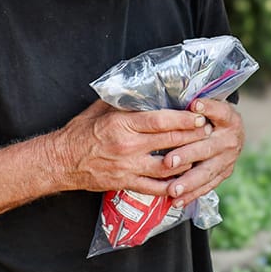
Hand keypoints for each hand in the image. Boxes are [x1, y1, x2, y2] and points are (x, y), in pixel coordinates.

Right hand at [54, 98, 243, 205]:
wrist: (61, 161)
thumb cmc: (82, 131)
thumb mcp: (101, 108)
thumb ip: (125, 99)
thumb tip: (146, 83)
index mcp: (122, 124)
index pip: (161, 121)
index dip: (184, 120)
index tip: (200, 116)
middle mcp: (127, 146)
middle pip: (169, 142)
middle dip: (193, 137)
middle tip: (209, 132)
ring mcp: (128, 167)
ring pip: (167, 167)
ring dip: (188, 161)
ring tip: (202, 154)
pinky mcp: (126, 183)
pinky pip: (155, 188)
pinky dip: (173, 186)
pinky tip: (186, 180)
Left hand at [163, 98, 244, 205]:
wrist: (231, 132)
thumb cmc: (210, 116)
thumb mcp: (208, 105)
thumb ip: (196, 105)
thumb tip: (183, 100)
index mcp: (228, 118)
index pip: (219, 111)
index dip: (208, 108)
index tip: (194, 104)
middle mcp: (231, 139)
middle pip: (208, 147)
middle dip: (188, 155)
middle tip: (169, 161)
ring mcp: (228, 159)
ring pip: (207, 172)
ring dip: (188, 181)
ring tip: (172, 189)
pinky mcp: (224, 173)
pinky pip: (207, 186)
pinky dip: (192, 194)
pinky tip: (177, 201)